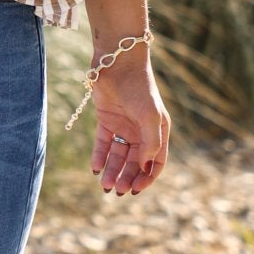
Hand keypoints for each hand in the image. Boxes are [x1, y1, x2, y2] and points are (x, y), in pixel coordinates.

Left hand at [88, 60, 169, 196]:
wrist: (117, 62)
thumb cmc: (139, 88)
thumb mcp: (150, 117)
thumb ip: (150, 143)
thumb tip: (145, 166)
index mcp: (158, 131)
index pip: (156, 162)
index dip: (147, 178)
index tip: (135, 190)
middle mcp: (142, 131)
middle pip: (135, 162)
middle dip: (126, 177)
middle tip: (116, 191)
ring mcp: (124, 125)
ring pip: (118, 155)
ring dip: (112, 171)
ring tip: (104, 186)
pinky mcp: (106, 119)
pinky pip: (102, 143)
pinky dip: (98, 157)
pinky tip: (94, 169)